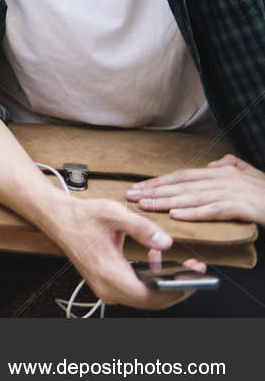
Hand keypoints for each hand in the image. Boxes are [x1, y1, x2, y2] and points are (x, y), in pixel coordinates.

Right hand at [41, 194, 203, 309]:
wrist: (58, 218)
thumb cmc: (81, 217)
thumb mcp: (113, 214)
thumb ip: (142, 228)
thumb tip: (166, 242)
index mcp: (109, 274)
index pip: (151, 296)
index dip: (177, 290)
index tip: (194, 277)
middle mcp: (107, 287)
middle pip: (152, 301)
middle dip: (177, 287)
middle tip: (195, 271)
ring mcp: (107, 288)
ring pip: (145, 297)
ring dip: (166, 283)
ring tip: (181, 265)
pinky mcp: (107, 284)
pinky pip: (136, 290)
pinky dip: (151, 278)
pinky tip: (155, 258)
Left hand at [126, 154, 264, 225]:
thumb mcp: (250, 174)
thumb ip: (232, 166)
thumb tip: (213, 164)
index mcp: (221, 171)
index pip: (182, 175)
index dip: (158, 182)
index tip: (137, 187)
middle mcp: (223, 178)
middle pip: (181, 184)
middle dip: (153, 191)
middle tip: (130, 196)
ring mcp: (232, 192)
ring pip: (192, 196)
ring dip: (166, 201)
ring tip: (145, 206)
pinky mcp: (242, 207)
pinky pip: (214, 210)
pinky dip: (194, 212)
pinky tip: (176, 216)